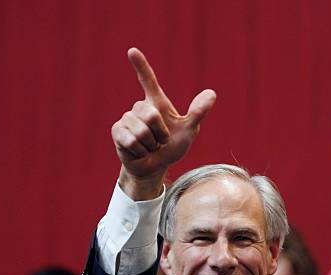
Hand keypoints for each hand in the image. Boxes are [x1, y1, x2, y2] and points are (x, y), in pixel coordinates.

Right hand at [111, 48, 215, 199]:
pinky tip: (139, 152)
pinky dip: (140, 151)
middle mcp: (140, 107)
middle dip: (160, 134)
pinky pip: (131, 141)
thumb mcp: (189, 131)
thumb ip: (198, 113)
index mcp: (156, 103)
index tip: (132, 51)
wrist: (155, 167)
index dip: (141, 66)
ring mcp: (127, 119)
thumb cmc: (172, 147)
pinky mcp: (118, 132)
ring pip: (141, 131)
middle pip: (151, 115)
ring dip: (150, 145)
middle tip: (159, 141)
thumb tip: (212, 94)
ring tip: (149, 146)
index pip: (148, 80)